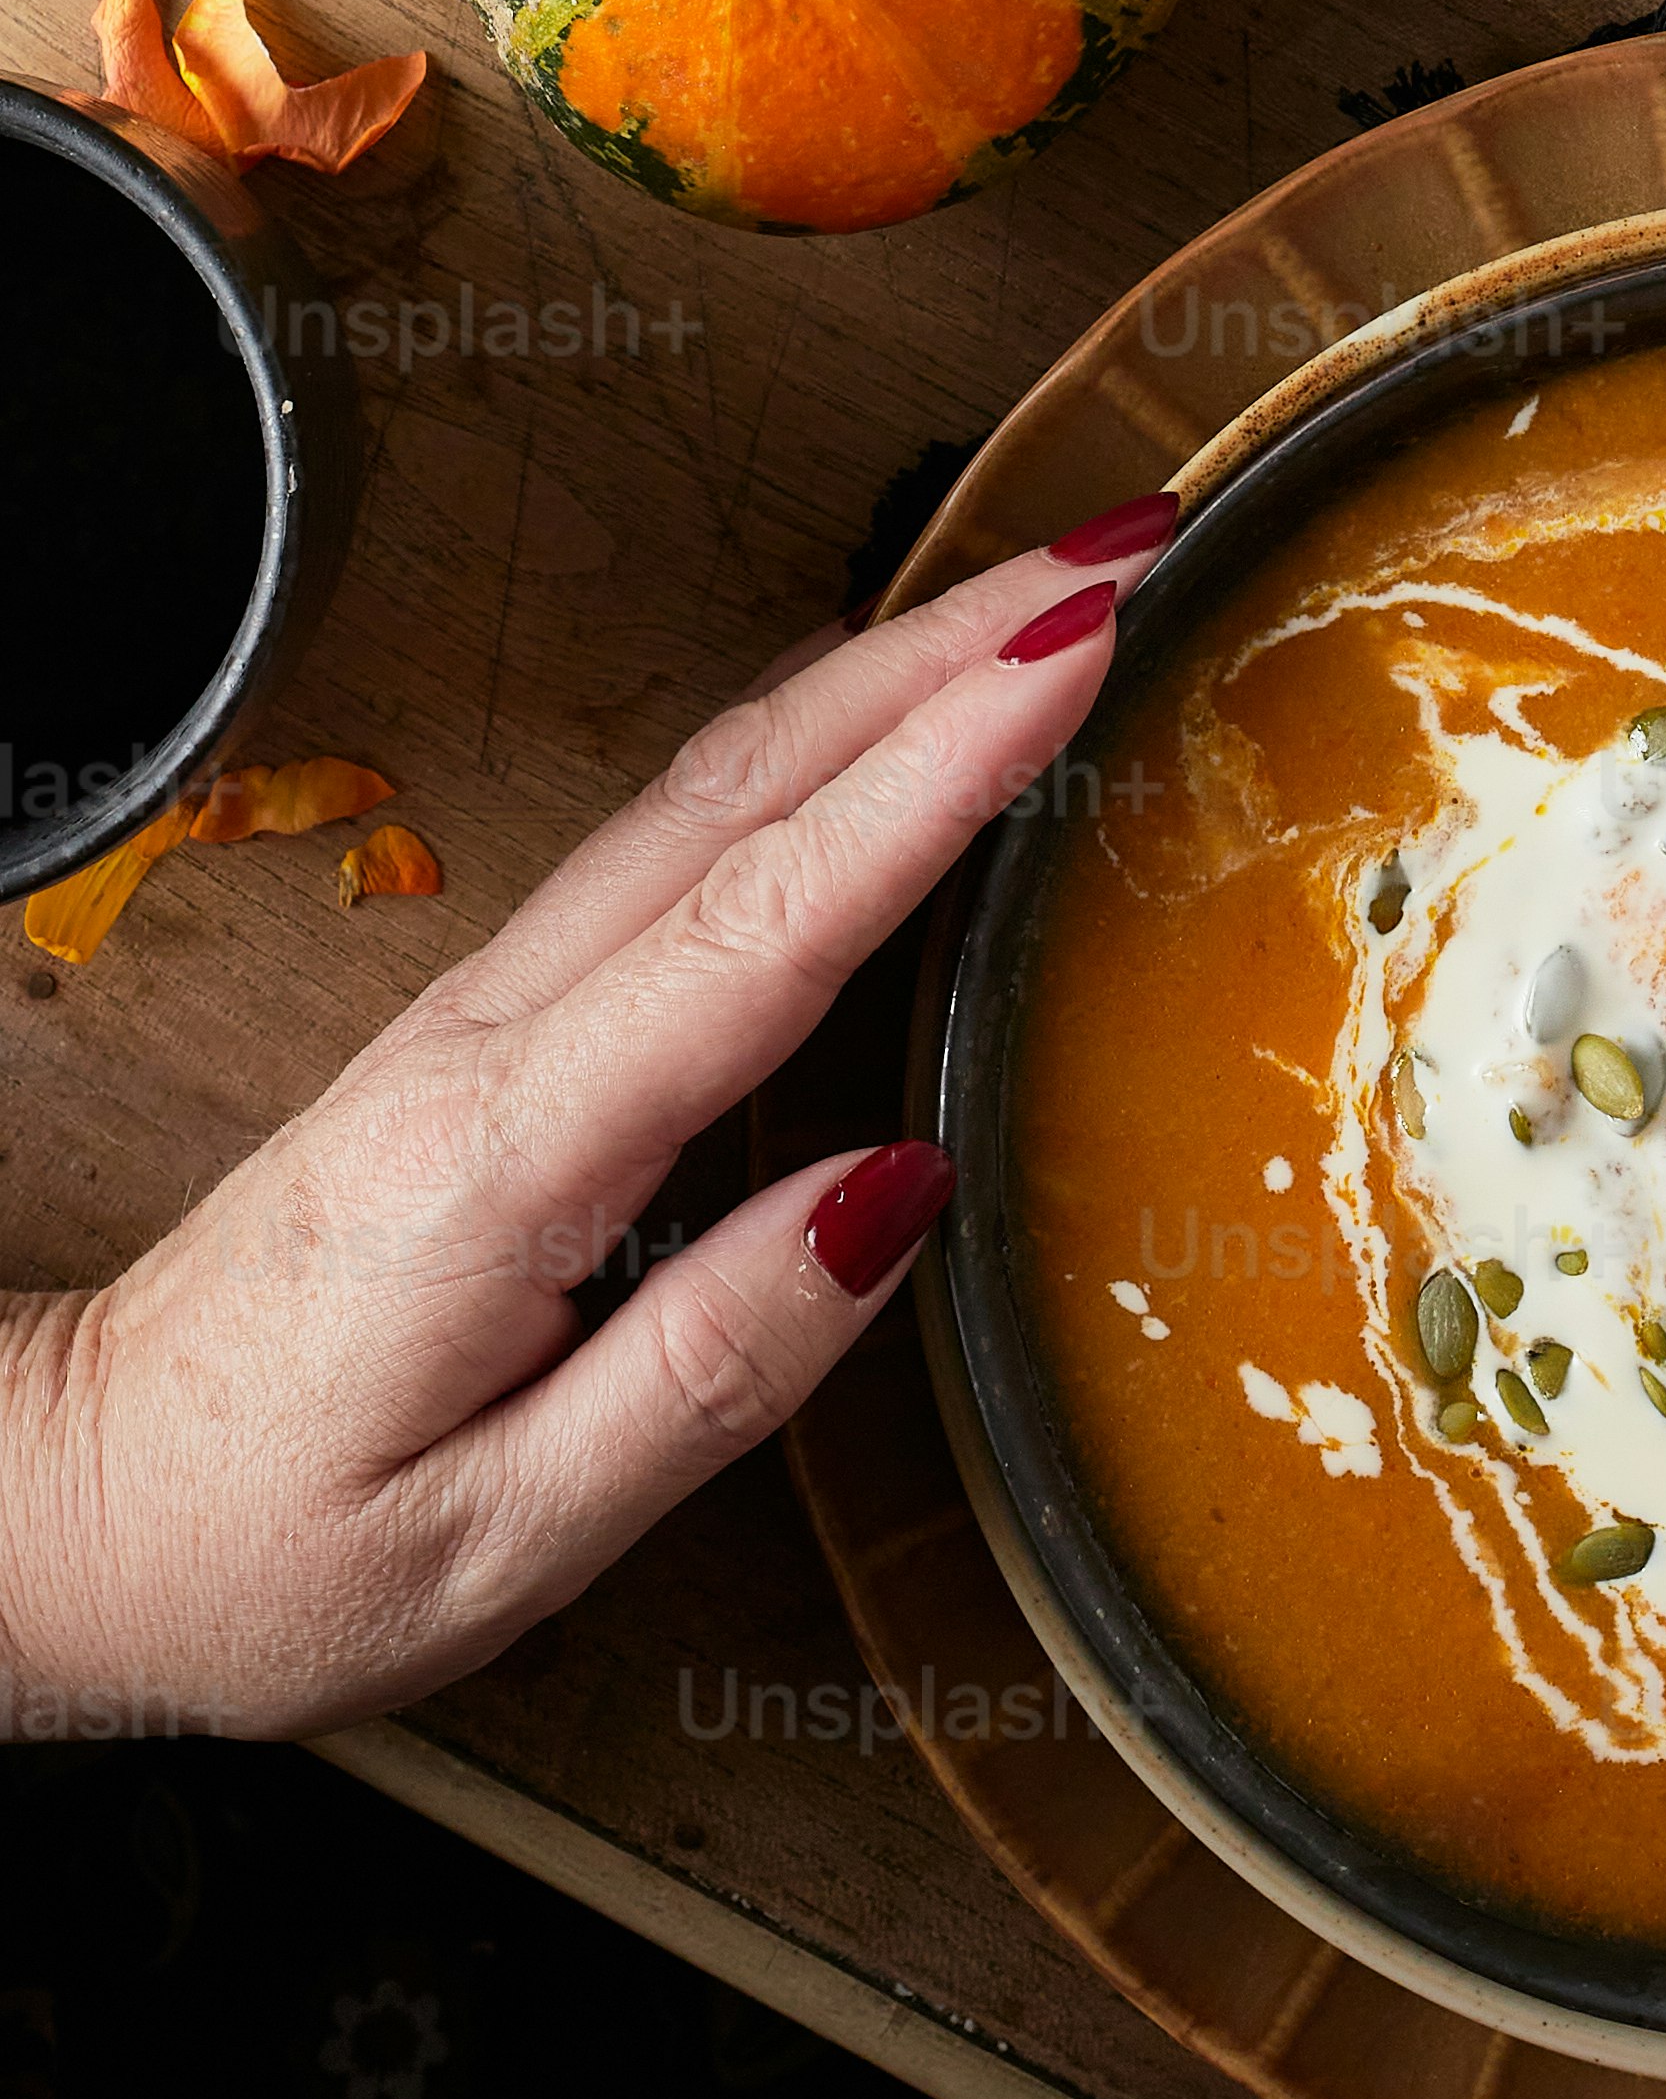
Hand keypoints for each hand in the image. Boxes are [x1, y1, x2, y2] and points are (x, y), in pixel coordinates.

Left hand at [0, 506, 1165, 1734]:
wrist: (59, 1509)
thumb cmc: (263, 1550)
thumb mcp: (489, 1545)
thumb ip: (708, 1368)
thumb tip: (898, 1194)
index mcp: (510, 1154)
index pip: (766, 920)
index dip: (935, 775)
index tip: (1071, 652)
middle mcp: (500, 1033)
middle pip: (754, 783)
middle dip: (953, 644)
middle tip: (1127, 549)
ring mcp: (494, 1003)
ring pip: (721, 781)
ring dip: (897, 666)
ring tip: (1059, 595)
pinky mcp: (501, 1014)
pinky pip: (688, 833)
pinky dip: (822, 739)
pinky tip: (897, 716)